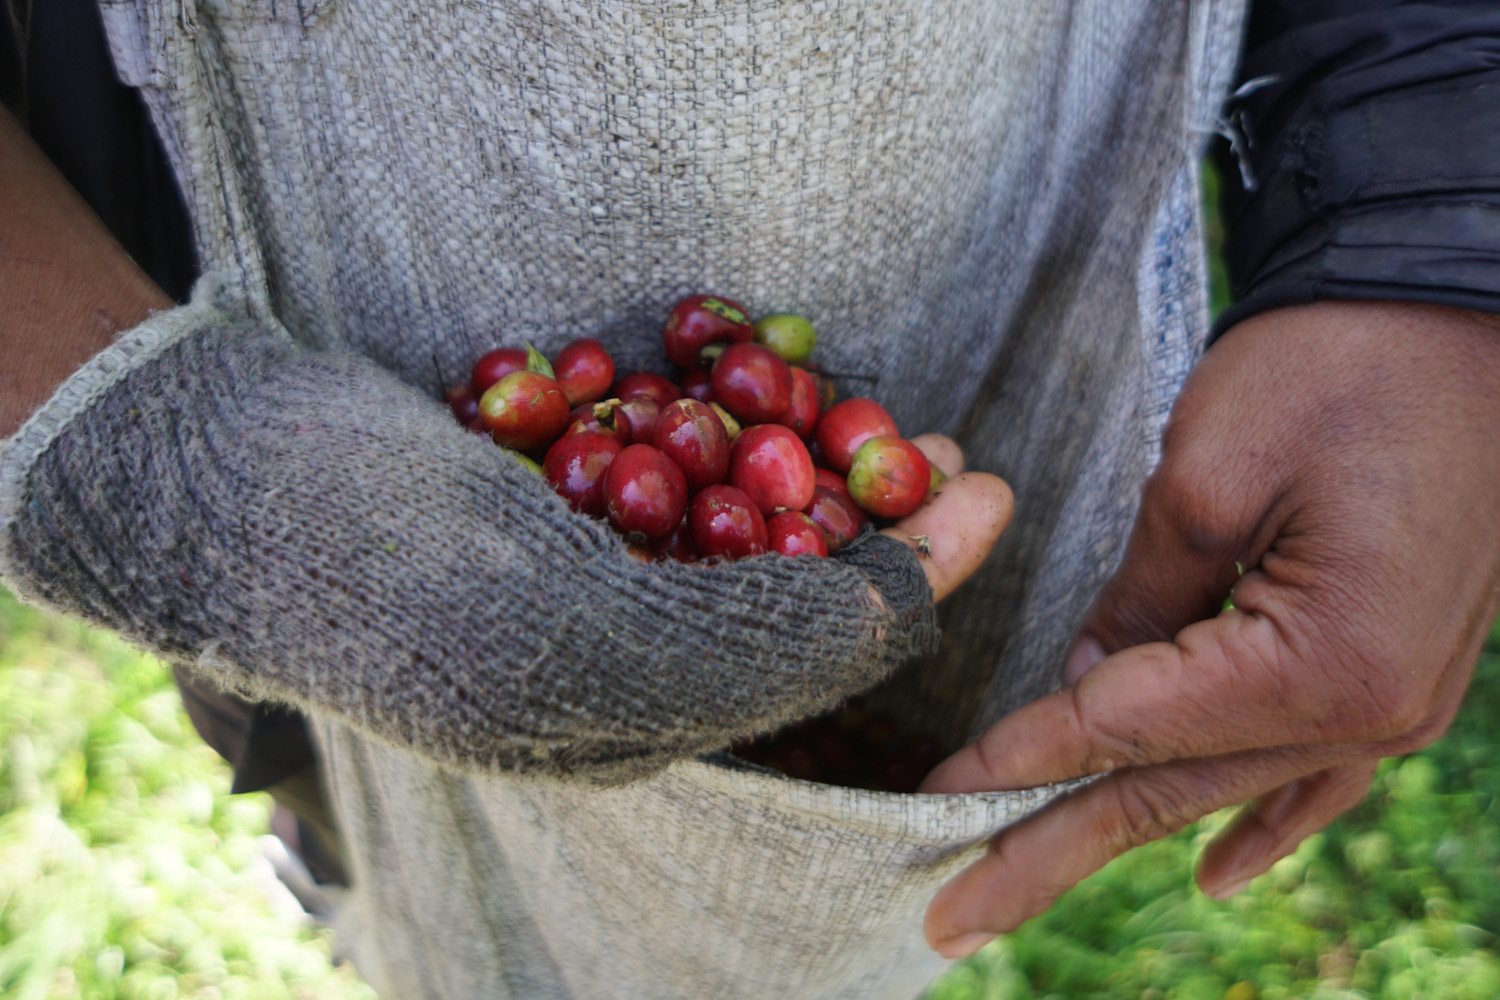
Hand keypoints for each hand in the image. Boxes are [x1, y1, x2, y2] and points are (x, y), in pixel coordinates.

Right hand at [1, 302, 1011, 783]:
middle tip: (948, 445)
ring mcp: (575, 567)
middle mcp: (613, 653)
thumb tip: (905, 611)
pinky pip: (653, 458)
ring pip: (728, 518)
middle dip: (872, 520)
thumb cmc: (384, 581)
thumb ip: (754, 645)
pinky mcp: (540, 488)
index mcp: (628, 720)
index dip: (904, 584)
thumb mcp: (577, 642)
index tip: (987, 496)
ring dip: (812, 463)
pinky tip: (763, 382)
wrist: (211, 472)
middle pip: (780, 588)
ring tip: (885, 412)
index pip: (805, 661)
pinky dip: (715, 420)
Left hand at [919, 300, 1499, 956]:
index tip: (933, 798)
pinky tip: (1211, 872)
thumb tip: (1090, 687)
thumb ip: (1139, 603)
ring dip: (1119, 839)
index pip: (1126, 729)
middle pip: (1169, 793)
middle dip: (1047, 849)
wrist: (1459, 303)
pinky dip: (1253, 823)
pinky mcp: (1396, 668)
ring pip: (1224, 789)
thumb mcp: (1207, 478)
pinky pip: (1312, 774)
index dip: (1019, 760)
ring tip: (1024, 891)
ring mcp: (1395, 700)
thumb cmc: (1336, 366)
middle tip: (950, 917)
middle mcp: (1371, 709)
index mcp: (1322, 664)